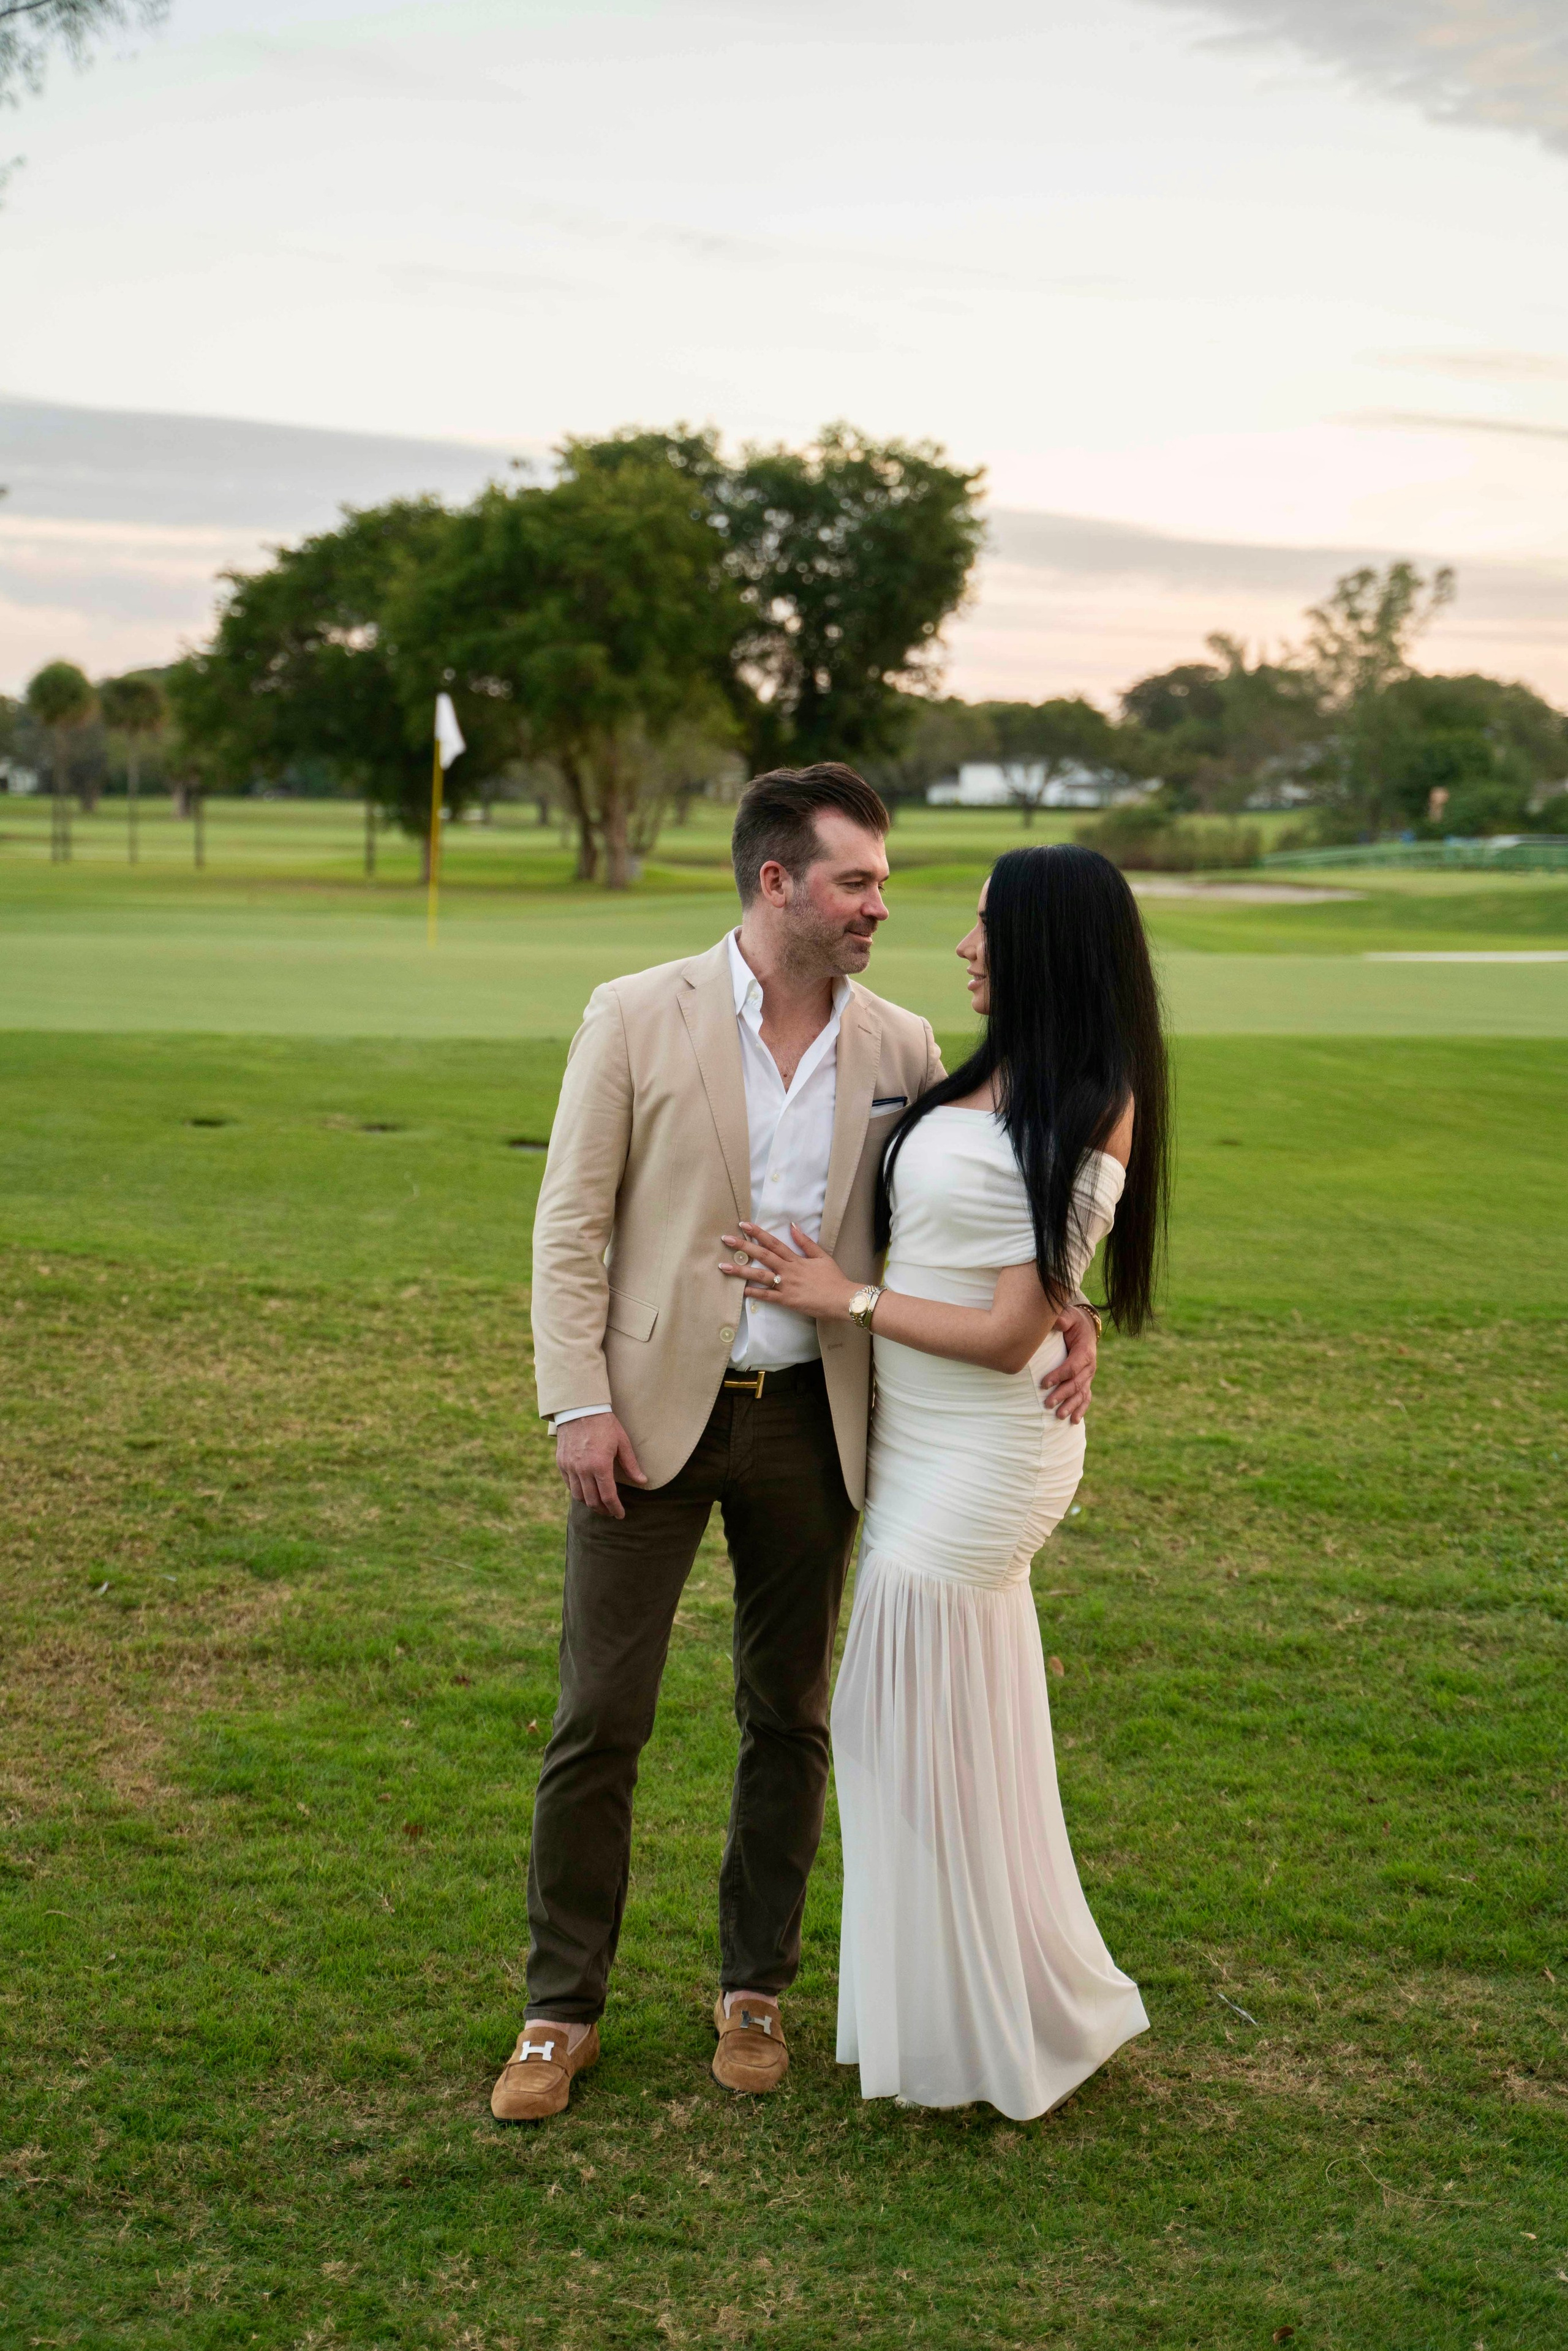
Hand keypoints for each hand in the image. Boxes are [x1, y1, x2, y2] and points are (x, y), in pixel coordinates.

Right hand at [556, 1412, 647, 1518]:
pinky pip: (569, 1485)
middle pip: (592, 1501)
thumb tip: (642, 1481)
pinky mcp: (561, 1463)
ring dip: (590, 1503)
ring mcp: (570, 1467)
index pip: (608, 1497)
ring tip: (599, 1504)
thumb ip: (631, 1465)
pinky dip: (578, 1492)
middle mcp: (583, 1469)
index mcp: (600, 1465)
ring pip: (578, 1496)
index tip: (620, 1515)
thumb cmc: (605, 1424)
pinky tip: (586, 1491)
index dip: (615, 1509)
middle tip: (611, 1512)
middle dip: (603, 1510)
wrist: (580, 1408)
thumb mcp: (622, 1442)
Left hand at [719, 1223, 858, 1322]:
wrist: (842, 1299)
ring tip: (724, 1266)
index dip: (758, 1233)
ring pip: (760, 1276)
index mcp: (796, 1259)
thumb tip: (792, 1226)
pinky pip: (767, 1296)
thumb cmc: (833, 1278)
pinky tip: (740, 1290)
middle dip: (743, 1246)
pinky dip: (754, 1293)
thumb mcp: (822, 1256)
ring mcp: (786, 1286)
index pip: (773, 1242)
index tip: (743, 1225)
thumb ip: (806, 1242)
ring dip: (741, 1270)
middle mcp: (788, 1270)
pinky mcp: (787, 1301)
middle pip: (762, 1255)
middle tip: (726, 1239)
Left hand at [1041, 1304, 1097, 1423]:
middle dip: (1062, 1395)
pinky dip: (1081, 1409)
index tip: (1043, 1383)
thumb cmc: (1073, 1322)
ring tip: (1059, 1416)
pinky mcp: (1086, 1381)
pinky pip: (1086, 1397)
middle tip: (1047, 1404)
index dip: (1059, 1376)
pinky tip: (1074, 1421)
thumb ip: (1063, 1319)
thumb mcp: (1069, 1316)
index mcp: (1085, 1351)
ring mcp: (1089, 1376)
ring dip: (1071, 1406)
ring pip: (1081, 1394)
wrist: (1085, 1327)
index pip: (1072, 1366)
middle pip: (1076, 1384)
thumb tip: (1057, 1321)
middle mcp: (1090, 1366)